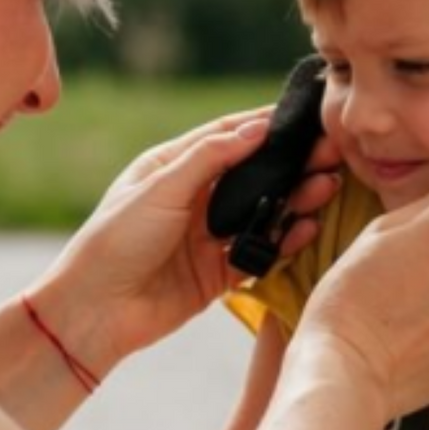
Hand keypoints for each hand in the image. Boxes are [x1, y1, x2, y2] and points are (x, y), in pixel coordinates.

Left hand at [32, 111, 343, 370]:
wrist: (95, 312)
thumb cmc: (114, 241)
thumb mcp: (160, 188)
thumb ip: (209, 158)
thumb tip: (257, 129)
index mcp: (173, 167)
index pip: (228, 137)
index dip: (266, 125)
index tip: (305, 117)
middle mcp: (194, 198)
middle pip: (254, 175)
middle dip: (293, 163)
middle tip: (333, 153)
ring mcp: (208, 237)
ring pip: (263, 212)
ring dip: (295, 199)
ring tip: (328, 187)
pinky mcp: (219, 274)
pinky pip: (260, 253)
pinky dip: (285, 241)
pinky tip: (308, 228)